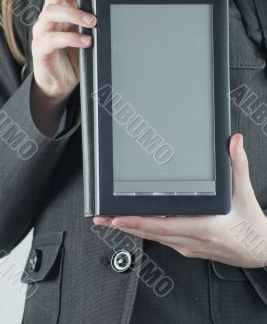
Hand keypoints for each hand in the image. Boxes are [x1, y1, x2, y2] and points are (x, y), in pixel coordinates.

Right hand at [31, 0, 116, 135]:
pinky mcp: (41, 48)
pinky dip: (71, 38)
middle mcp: (51, 13)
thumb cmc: (76, 55)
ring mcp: (43, 29)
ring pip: (52, 10)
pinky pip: (52, 38)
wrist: (59, 82)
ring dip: (75, 13)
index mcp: (65, 5)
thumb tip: (126, 8)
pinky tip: (87, 42)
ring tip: (94, 22)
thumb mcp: (91, 34)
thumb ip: (100, 19)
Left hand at [94, 134, 266, 267]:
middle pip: (149, 233)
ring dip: (131, 228)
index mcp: (203, 226)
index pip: (162, 224)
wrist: (260, 250)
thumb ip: (238, 164)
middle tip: (102, 218)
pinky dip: (145, 232)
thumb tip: (235, 141)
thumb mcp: (244, 193)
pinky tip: (135, 225)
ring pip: (153, 238)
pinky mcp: (188, 247)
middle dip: (123, 224)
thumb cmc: (251, 227)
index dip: (136, 221)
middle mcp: (191, 239)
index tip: (117, 216)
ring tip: (111, 221)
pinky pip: (161, 240)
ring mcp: (188, 245)